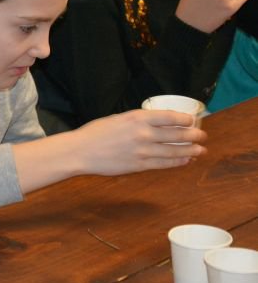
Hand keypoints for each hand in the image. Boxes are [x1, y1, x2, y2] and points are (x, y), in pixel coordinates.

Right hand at [73, 109, 205, 174]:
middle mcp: (143, 133)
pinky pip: (164, 164)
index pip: (170, 116)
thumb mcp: (117, 119)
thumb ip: (137, 121)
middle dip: (194, 135)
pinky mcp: (139, 165)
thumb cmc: (95, 133)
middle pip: (177, 134)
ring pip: (174, 151)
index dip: (185, 119)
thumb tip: (154, 124)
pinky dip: (177, 162)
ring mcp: (143, 151)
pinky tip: (185, 160)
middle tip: (202, 136)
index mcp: (137, 117)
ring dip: (191, 151)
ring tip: (200, 150)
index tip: (192, 120)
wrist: (81, 151)